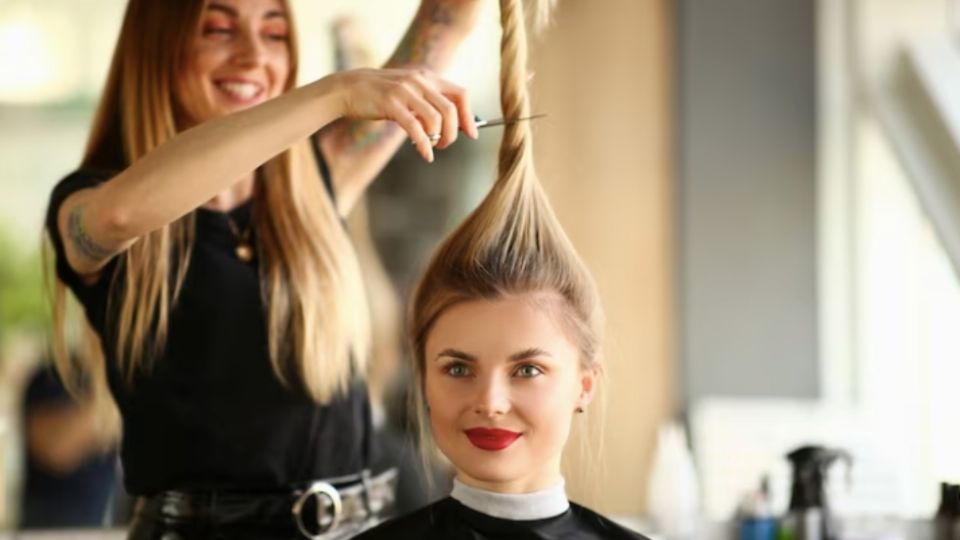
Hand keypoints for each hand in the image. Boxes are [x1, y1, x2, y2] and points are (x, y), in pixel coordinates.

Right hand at [331, 67, 477, 161]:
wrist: (348, 88)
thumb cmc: (381, 94)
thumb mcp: (409, 91)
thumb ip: (429, 102)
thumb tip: (454, 124)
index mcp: (427, 77)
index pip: (460, 94)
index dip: (469, 116)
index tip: (472, 134)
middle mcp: (419, 81)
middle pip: (451, 110)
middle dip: (454, 133)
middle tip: (445, 145)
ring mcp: (405, 91)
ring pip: (436, 119)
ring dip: (439, 139)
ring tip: (433, 147)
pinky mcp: (391, 104)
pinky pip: (415, 128)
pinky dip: (424, 144)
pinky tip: (425, 154)